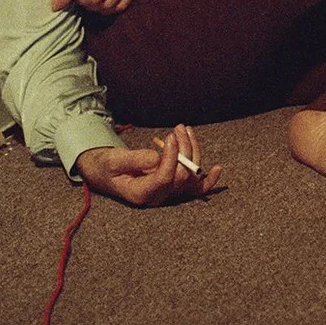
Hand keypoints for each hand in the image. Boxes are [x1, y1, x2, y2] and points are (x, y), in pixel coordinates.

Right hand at [75, 126, 215, 206]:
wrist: (107, 172)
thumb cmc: (108, 166)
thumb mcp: (114, 161)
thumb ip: (134, 160)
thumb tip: (156, 158)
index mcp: (141, 194)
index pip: (164, 178)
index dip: (171, 158)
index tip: (170, 137)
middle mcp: (158, 197)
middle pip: (181, 176)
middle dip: (183, 149)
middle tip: (177, 128)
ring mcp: (168, 193)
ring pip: (190, 175)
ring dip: (192, 150)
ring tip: (184, 129)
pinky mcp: (174, 186)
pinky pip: (195, 187)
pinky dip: (207, 179)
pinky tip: (218, 169)